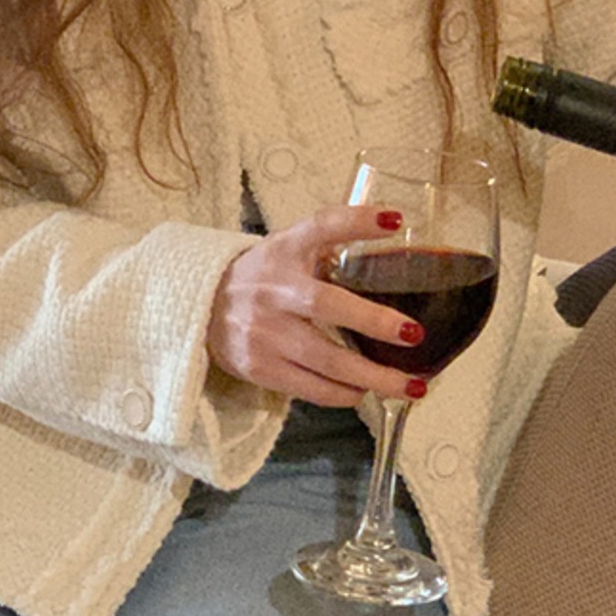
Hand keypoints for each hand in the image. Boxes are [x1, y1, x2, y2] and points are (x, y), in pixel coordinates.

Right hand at [207, 205, 429, 406]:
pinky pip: (310, 387)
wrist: (202, 308)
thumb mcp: (291, 247)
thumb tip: (394, 228)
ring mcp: (263, 333)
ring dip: (371, 376)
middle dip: (373, 322)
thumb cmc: (264, 276)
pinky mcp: (259, 368)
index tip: (394, 222)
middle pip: (326, 306)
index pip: (320, 226)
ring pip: (324, 360)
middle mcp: (272, 290)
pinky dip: (343, 393)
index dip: (357, 222)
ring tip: (410, 386)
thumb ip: (333, 238)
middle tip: (413, 333)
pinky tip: (365, 391)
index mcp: (284, 251)